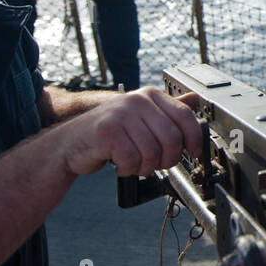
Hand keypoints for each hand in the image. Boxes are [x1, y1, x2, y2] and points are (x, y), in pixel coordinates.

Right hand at [55, 88, 201, 177]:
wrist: (70, 143)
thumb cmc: (110, 133)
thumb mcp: (142, 117)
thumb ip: (168, 110)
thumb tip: (195, 99)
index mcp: (150, 95)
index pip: (185, 117)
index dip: (194, 139)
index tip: (194, 154)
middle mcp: (137, 100)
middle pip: (172, 139)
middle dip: (167, 160)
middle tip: (155, 164)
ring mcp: (121, 114)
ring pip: (152, 153)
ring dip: (145, 167)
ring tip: (134, 163)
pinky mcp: (107, 131)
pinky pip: (132, 160)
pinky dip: (128, 169)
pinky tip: (120, 164)